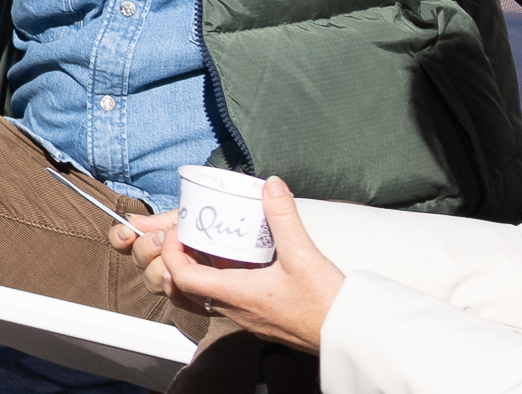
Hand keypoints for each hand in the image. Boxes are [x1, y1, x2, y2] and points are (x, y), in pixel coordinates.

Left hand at [119, 176, 344, 350]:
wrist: (349, 336)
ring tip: (209, 249)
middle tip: (187, 238)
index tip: (176, 233)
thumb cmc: (326, 303)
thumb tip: (271, 186)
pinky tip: (242, 266)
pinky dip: (224, 283)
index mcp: (237, 295)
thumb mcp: (303, 254)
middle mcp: (237, 311)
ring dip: (201, 274)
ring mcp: (249, 319)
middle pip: (189, 291)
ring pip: (209, 299)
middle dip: (179, 263)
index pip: (183, 277)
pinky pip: (231, 303)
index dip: (171, 254)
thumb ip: (283, 217)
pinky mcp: (264, 321)